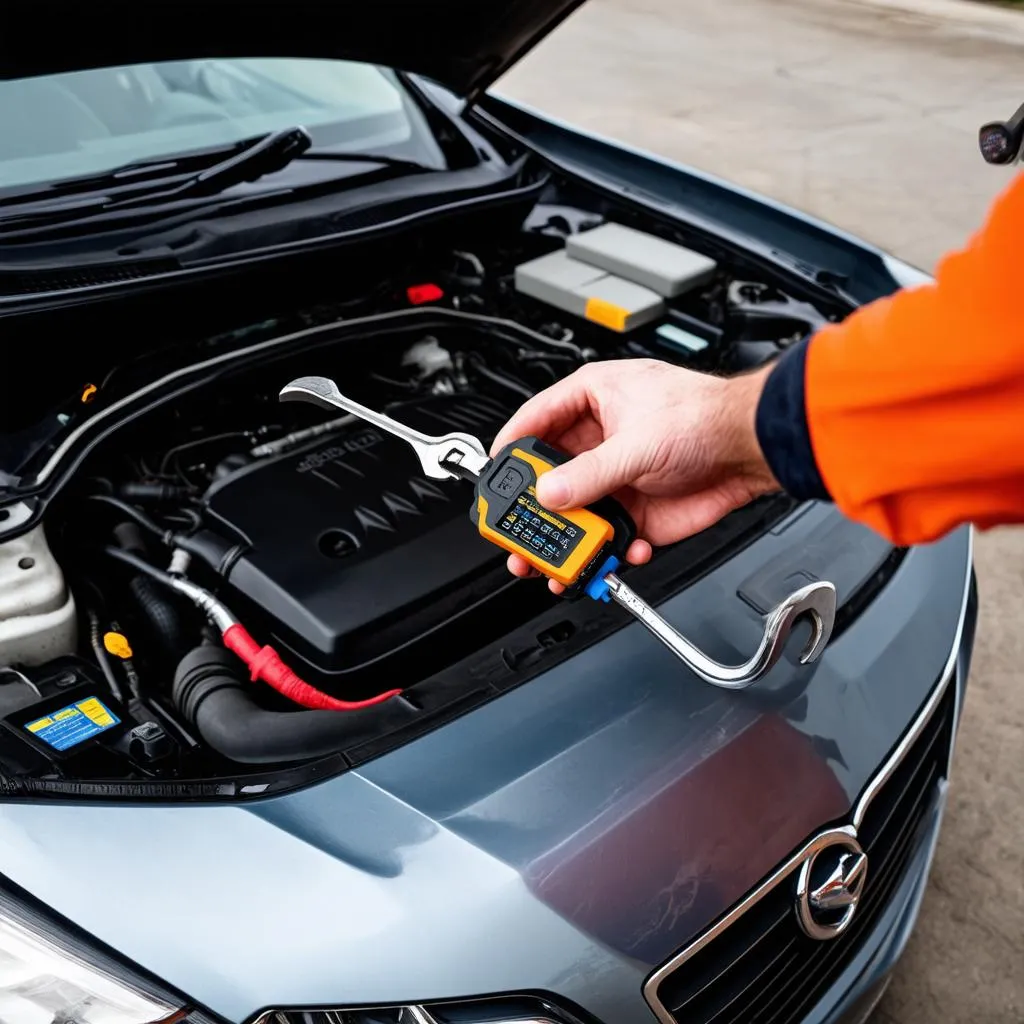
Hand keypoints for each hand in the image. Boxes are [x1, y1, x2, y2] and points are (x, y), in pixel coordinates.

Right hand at [490, 358, 779, 591]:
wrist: (750, 451)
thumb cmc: (705, 417)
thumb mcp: (637, 443)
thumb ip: (590, 474)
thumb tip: (550, 495)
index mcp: (591, 401)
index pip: (535, 422)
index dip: (511, 448)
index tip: (494, 476)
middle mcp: (598, 441)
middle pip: (547, 478)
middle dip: (532, 511)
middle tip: (516, 535)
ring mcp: (614, 478)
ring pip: (574, 515)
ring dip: (565, 541)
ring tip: (556, 564)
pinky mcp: (634, 511)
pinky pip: (606, 537)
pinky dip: (608, 552)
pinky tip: (617, 552)